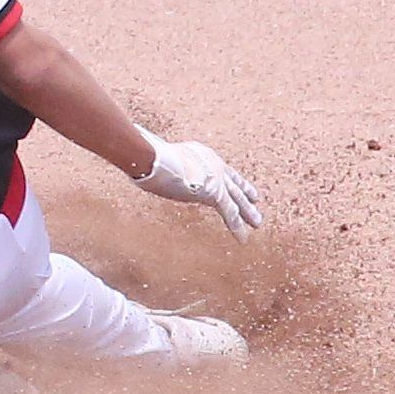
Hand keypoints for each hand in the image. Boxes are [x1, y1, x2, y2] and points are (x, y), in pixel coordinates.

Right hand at [134, 126, 264, 238]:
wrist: (157, 159)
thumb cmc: (148, 155)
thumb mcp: (155, 156)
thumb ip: (155, 161)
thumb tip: (137, 162)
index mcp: (202, 154)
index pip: (219, 168)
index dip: (229, 177)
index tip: (236, 183)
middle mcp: (215, 164)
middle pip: (233, 182)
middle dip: (245, 193)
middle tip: (255, 201)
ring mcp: (217, 179)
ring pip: (237, 199)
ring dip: (247, 212)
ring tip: (257, 222)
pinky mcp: (216, 194)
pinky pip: (230, 213)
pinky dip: (237, 227)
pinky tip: (243, 239)